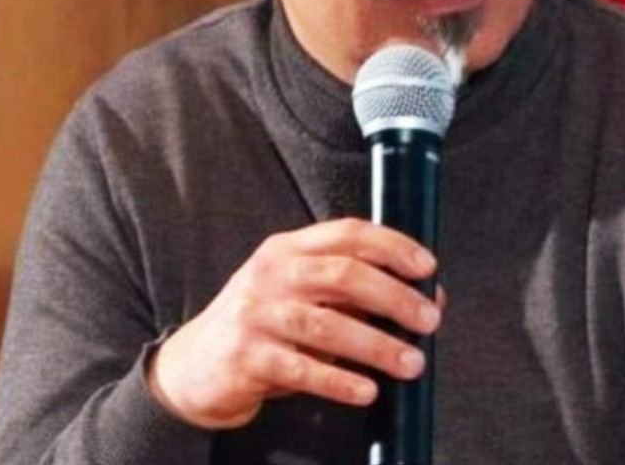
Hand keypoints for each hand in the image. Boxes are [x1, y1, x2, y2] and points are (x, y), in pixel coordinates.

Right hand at [146, 218, 441, 428]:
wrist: (194, 367)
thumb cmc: (263, 326)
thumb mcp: (300, 294)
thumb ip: (354, 292)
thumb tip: (426, 297)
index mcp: (288, 249)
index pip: (348, 233)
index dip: (393, 246)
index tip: (427, 267)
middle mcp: (270, 273)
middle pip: (342, 275)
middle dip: (394, 297)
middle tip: (429, 319)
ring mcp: (255, 313)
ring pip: (326, 324)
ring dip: (377, 346)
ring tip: (411, 363)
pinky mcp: (246, 356)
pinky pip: (301, 368)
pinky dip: (339, 381)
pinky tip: (367, 390)